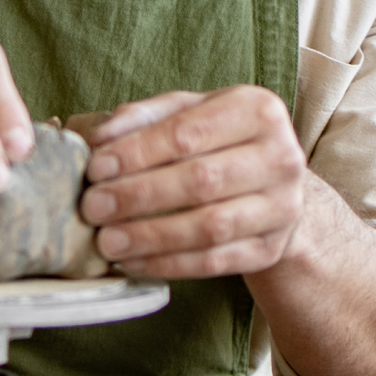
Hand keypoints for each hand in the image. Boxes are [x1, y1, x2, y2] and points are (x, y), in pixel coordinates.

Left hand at [70, 85, 306, 277]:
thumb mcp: (189, 113)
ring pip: (210, 226)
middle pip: (201, 180)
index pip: (189, 133)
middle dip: (138, 196)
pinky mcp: (271, 248)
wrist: (272, 185)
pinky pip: (215, 262)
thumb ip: (143, 118)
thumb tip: (97, 140)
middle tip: (92, 208)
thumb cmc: (219, 141)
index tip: (95, 168)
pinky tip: (133, 262)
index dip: (138, 152)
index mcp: (258, 111)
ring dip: (151, 236)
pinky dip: (169, 264)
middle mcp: (281, 157)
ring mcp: (282, 207)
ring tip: (107, 242)